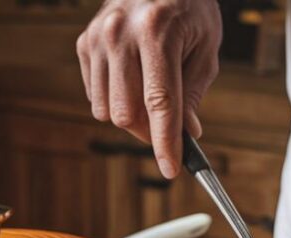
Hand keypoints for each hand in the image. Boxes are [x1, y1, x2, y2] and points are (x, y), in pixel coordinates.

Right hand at [77, 0, 221, 178]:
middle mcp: (121, 33)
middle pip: (127, 113)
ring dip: (132, 117)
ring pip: (107, 110)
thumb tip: (186, 134)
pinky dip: (116, 100)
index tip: (171, 168)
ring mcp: (98, 38)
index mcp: (157, 32)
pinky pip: (95, 95)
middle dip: (149, 133)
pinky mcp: (85, 43)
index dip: (165, 142)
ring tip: (151, 96)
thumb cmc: (188, 7)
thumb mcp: (205, 47)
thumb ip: (194, 93)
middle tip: (168, 131)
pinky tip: (132, 81)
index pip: (160, 103)